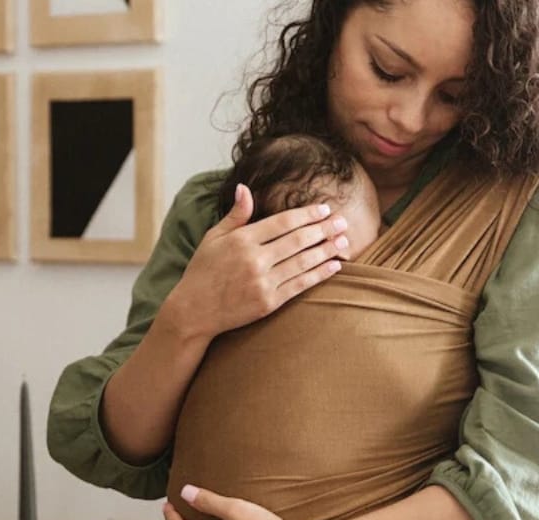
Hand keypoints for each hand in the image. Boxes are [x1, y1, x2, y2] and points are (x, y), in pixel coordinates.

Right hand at [161, 184, 349, 342]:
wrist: (194, 311)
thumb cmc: (203, 271)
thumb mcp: (213, 238)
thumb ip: (235, 214)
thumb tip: (245, 187)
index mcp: (241, 240)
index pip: (282, 222)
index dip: (306, 215)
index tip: (324, 209)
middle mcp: (254, 260)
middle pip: (298, 240)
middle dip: (324, 229)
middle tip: (343, 222)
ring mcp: (262, 282)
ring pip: (303, 262)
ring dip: (327, 250)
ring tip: (344, 241)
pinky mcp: (268, 303)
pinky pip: (300, 285)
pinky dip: (319, 274)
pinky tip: (334, 265)